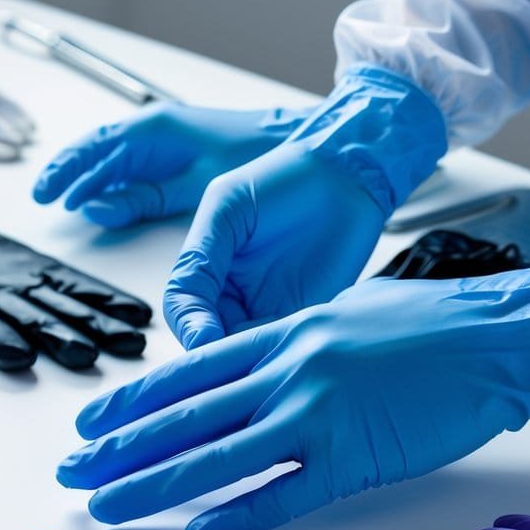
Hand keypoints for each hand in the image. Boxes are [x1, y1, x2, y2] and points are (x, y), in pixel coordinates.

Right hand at [32, 103, 306, 227]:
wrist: (289, 143)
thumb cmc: (248, 157)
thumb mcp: (192, 183)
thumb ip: (142, 197)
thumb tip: (94, 208)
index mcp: (152, 132)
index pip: (94, 151)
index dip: (66, 173)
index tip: (46, 195)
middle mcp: (152, 134)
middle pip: (96, 153)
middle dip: (68, 174)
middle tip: (43, 198)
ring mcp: (162, 145)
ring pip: (112, 161)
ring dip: (89, 180)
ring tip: (67, 201)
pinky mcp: (175, 158)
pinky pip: (133, 170)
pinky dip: (113, 184)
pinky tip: (105, 201)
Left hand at [59, 254, 529, 529]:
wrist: (504, 337)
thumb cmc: (434, 324)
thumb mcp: (347, 314)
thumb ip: (292, 344)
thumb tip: (251, 367)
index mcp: (285, 332)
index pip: (187, 371)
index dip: (131, 400)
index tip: (89, 422)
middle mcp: (289, 369)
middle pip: (184, 416)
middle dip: (118, 449)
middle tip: (72, 474)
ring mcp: (319, 413)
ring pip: (216, 457)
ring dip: (154, 486)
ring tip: (108, 508)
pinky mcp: (357, 458)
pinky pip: (285, 495)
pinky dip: (240, 517)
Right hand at [163, 66, 446, 348]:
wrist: (347, 175)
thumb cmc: (286, 178)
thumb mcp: (229, 207)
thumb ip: (202, 254)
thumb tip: (186, 303)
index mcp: (207, 264)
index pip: (182, 306)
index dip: (189, 326)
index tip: (205, 338)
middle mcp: (232, 290)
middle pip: (208, 335)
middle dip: (215, 348)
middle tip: (232, 354)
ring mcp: (265, 305)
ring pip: (243, 344)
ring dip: (248, 351)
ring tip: (265, 344)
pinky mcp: (301, 313)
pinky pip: (281, 341)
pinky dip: (279, 345)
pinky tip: (289, 335)